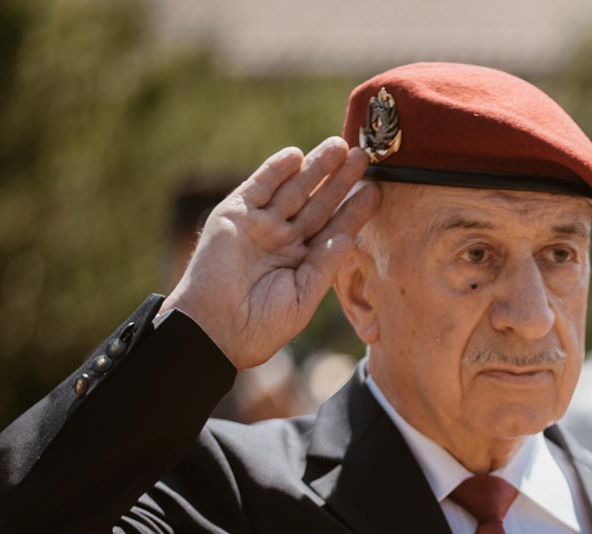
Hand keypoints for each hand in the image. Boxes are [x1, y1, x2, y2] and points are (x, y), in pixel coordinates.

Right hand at [161, 137, 379, 369]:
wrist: (215, 329)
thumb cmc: (260, 325)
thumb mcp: (303, 298)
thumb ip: (324, 266)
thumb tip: (347, 236)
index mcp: (302, 262)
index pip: (333, 229)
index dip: (354, 210)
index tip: (376, 192)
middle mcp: (282, 240)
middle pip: (317, 204)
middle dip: (340, 181)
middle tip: (363, 157)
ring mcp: (259, 226)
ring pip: (292, 190)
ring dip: (315, 167)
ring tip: (340, 147)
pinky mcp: (234, 215)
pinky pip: (258, 187)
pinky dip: (275, 170)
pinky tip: (297, 154)